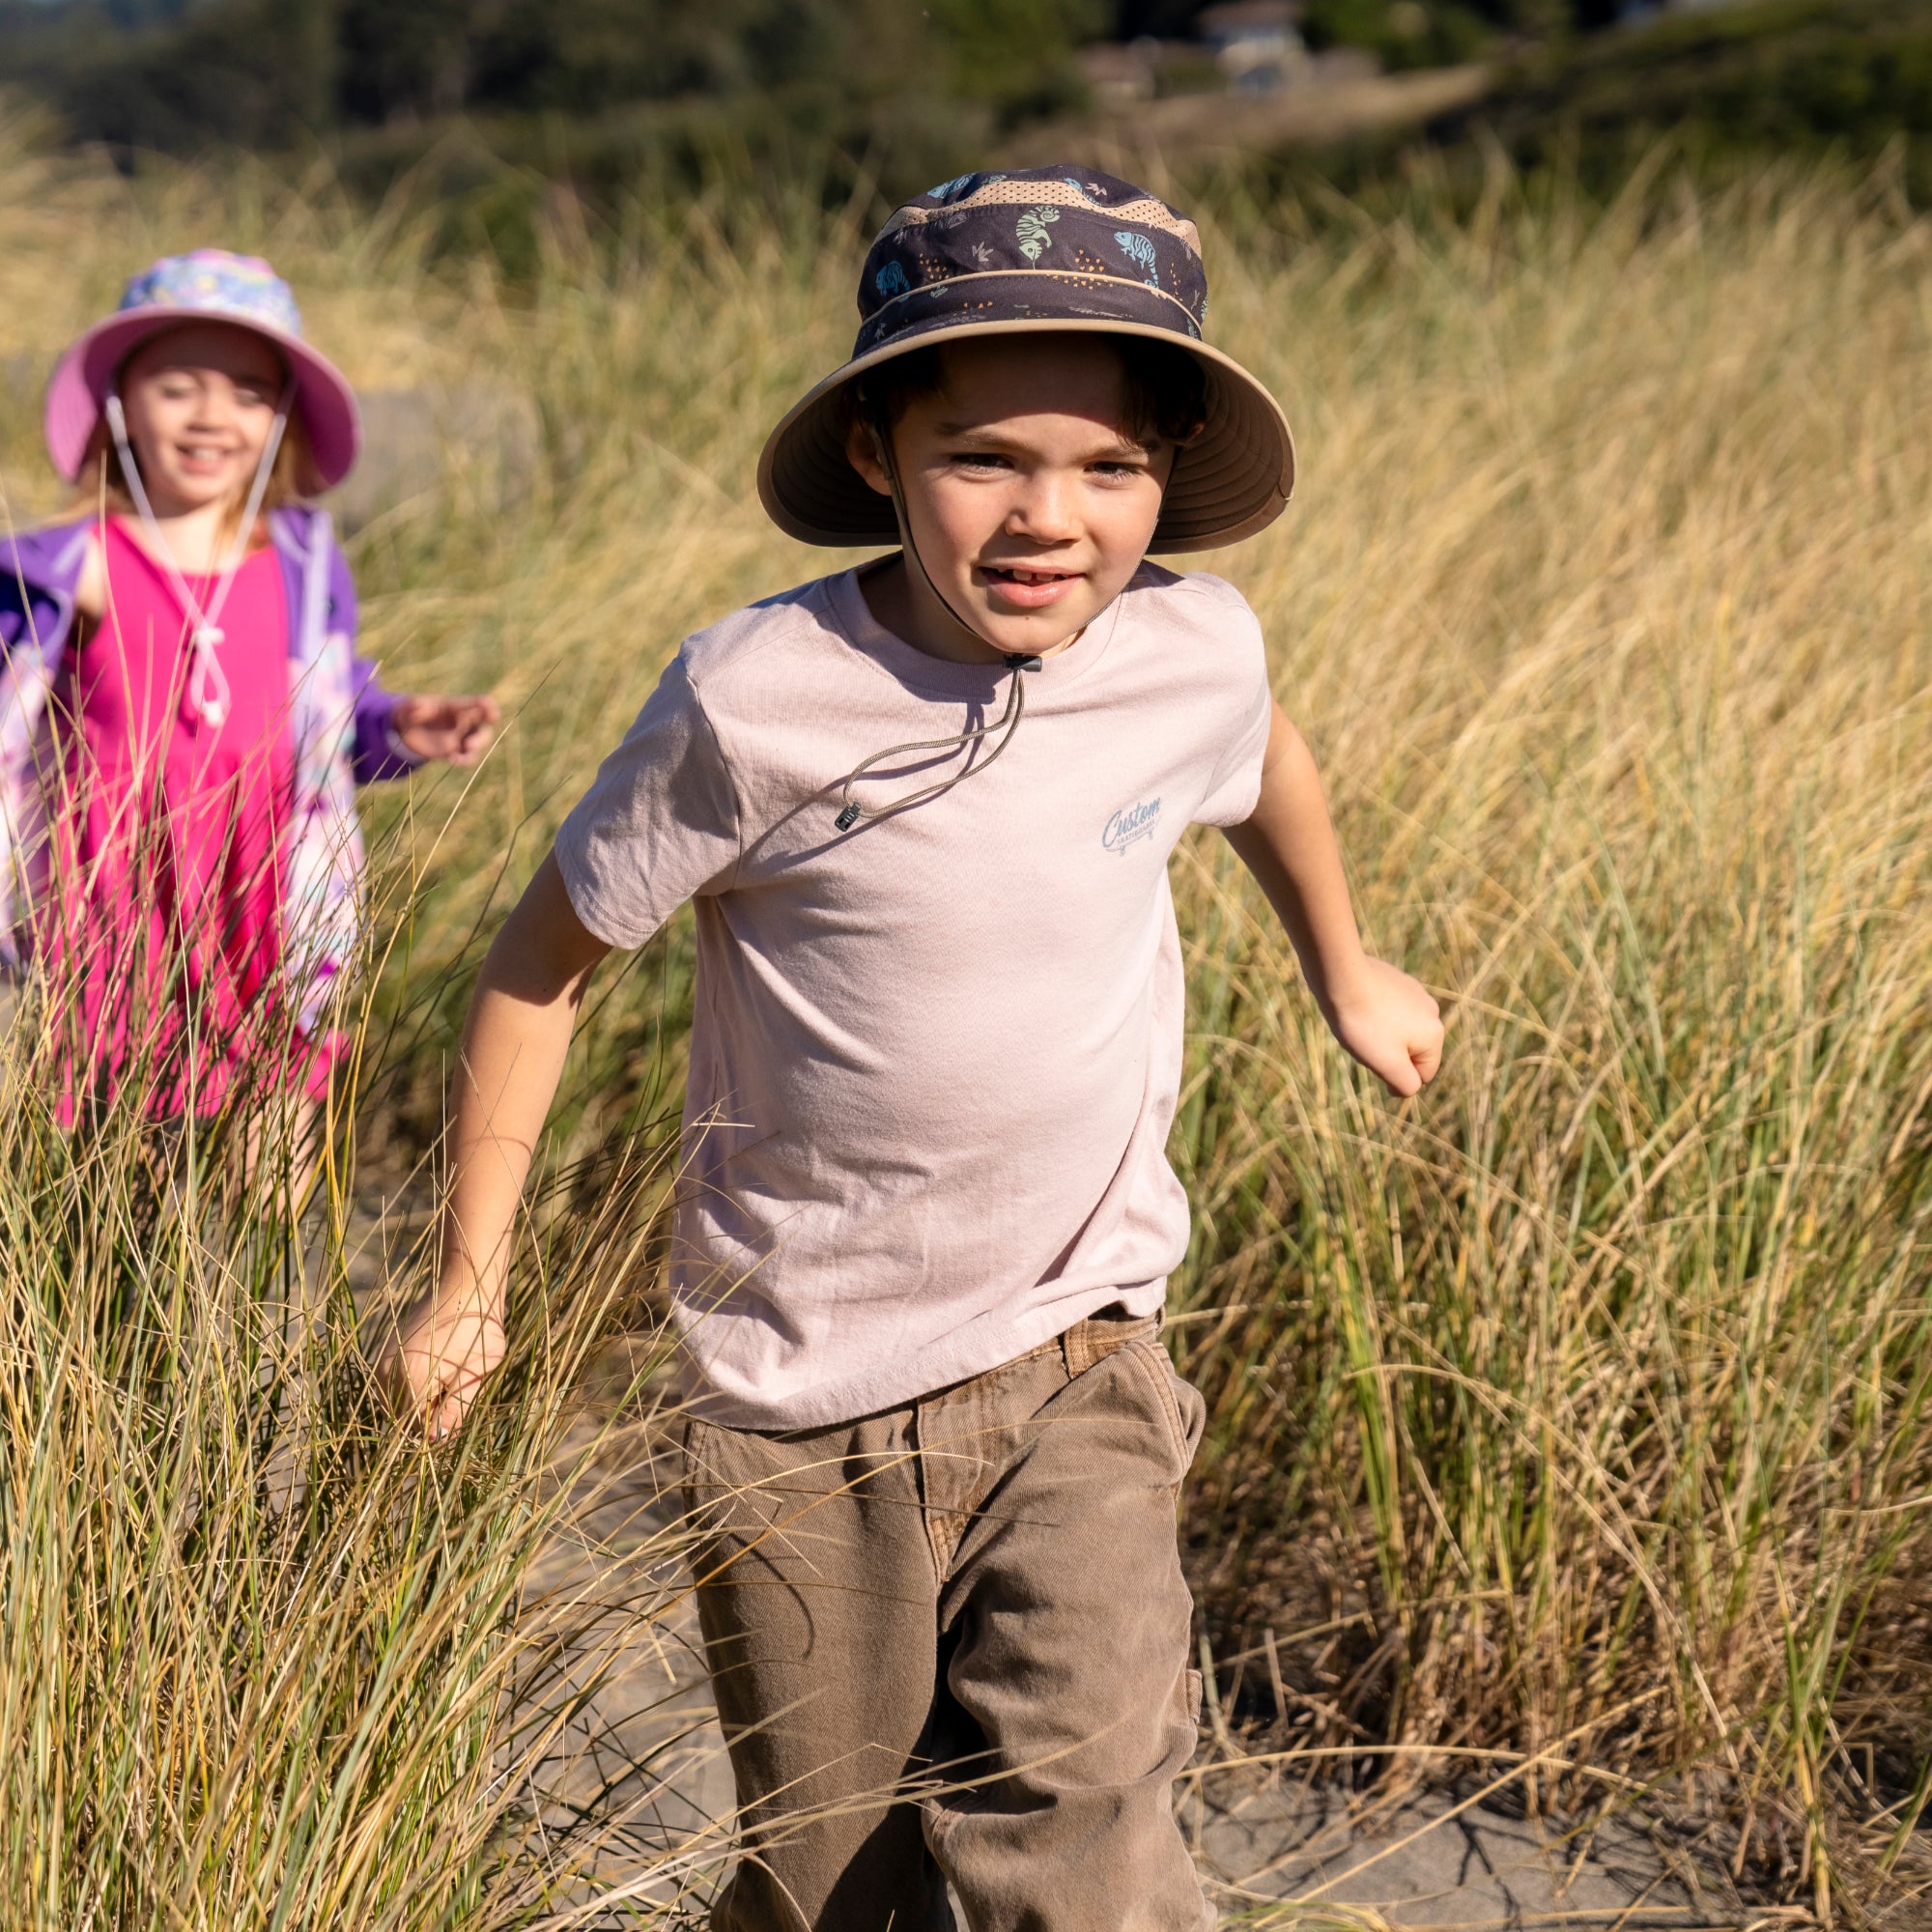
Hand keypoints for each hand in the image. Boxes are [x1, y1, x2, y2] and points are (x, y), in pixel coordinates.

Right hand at [382, 1292, 505, 1438]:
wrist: (465, 1286)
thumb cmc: (478, 1328)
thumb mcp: (476, 1372)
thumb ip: (455, 1409)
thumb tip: (438, 1440)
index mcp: (411, 1379)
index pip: (418, 1430)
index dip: (441, 1429)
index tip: (460, 1411)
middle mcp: (387, 1374)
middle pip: (405, 1419)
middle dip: (430, 1415)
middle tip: (457, 1389)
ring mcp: (382, 1364)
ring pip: (399, 1405)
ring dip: (422, 1401)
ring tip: (449, 1375)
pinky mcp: (385, 1356)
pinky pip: (395, 1388)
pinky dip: (415, 1388)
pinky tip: (438, 1367)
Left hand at [392, 694, 500, 766]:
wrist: (404, 731)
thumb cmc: (409, 713)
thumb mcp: (407, 707)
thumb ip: (413, 706)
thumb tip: (417, 708)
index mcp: (456, 707)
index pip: (479, 704)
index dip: (489, 708)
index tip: (493, 716)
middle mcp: (463, 722)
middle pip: (483, 727)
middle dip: (482, 736)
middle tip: (470, 743)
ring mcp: (461, 737)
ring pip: (479, 743)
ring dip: (476, 748)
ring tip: (465, 750)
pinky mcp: (455, 751)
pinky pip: (467, 757)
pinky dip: (464, 759)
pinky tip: (454, 759)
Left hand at [1324, 956, 1443, 1097]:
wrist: (1341, 976)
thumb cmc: (1363, 1024)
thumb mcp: (1387, 1064)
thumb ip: (1406, 1084)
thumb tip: (1410, 1086)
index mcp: (1434, 1034)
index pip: (1422, 1075)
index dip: (1395, 1076)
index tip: (1372, 1058)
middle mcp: (1432, 1011)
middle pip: (1409, 1052)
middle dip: (1387, 1054)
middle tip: (1364, 1040)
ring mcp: (1415, 992)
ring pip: (1397, 1031)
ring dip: (1379, 1034)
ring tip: (1359, 1023)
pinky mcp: (1397, 979)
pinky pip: (1387, 1010)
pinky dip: (1373, 1015)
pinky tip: (1357, 1007)